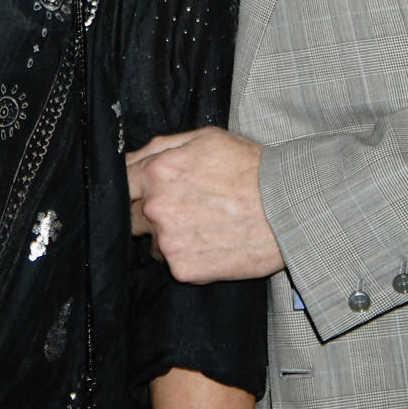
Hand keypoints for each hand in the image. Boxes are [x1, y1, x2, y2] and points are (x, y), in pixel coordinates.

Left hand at [126, 125, 284, 282]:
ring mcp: (169, 242)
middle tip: (182, 208)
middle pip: (130, 216)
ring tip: (205, 225)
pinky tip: (212, 242)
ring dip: (168, 236)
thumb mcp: (206, 138)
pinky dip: (187, 256)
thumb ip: (161, 147)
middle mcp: (156, 208)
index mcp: (157, 172)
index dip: (130, 187)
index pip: (120, 183)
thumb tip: (132, 159)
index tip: (141, 191)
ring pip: (153, 242)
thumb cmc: (251, 168)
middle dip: (147, 212)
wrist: (288, 209)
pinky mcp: (184, 270)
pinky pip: (174, 263)